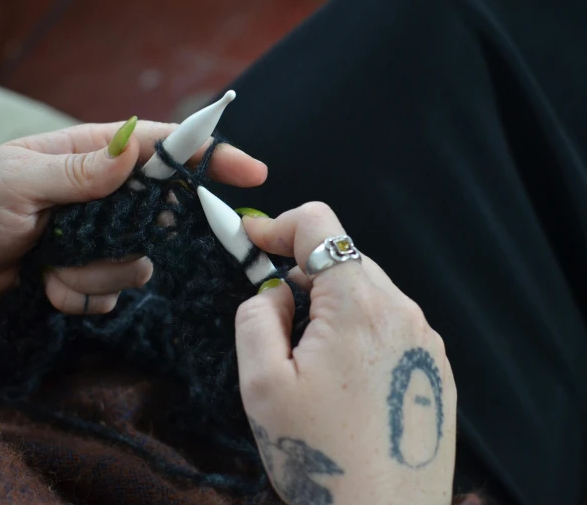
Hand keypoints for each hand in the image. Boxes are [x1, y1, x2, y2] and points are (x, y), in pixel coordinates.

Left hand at [0, 119, 266, 312]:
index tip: (250, 172)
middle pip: (159, 217)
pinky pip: (111, 296)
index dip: (207, 156)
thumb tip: (131, 152)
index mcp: (93, 156)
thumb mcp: (18, 180)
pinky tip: (45, 283)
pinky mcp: (92, 274)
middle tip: (90, 243)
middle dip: (132, 239)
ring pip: (136, 265)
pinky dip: (76, 297)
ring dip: (89, 273)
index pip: (162, 148)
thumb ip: (76, 171)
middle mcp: (107, 196)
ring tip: (47, 264)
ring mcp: (103, 238)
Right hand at [236, 203, 456, 504]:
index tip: (250, 241)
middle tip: (272, 319)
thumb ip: (256, 317)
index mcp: (360, 306)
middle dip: (300, 275)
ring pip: (365, 293)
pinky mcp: (433, 368)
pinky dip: (355, 332)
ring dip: (328, 308)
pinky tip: (340, 382)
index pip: (320, 226)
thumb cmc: (323, 458)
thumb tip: (273, 292)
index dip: (276, 224)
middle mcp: (403, 313)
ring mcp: (424, 341)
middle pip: (342, 260)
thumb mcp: (262, 384)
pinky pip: (387, 326)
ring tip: (307, 365)